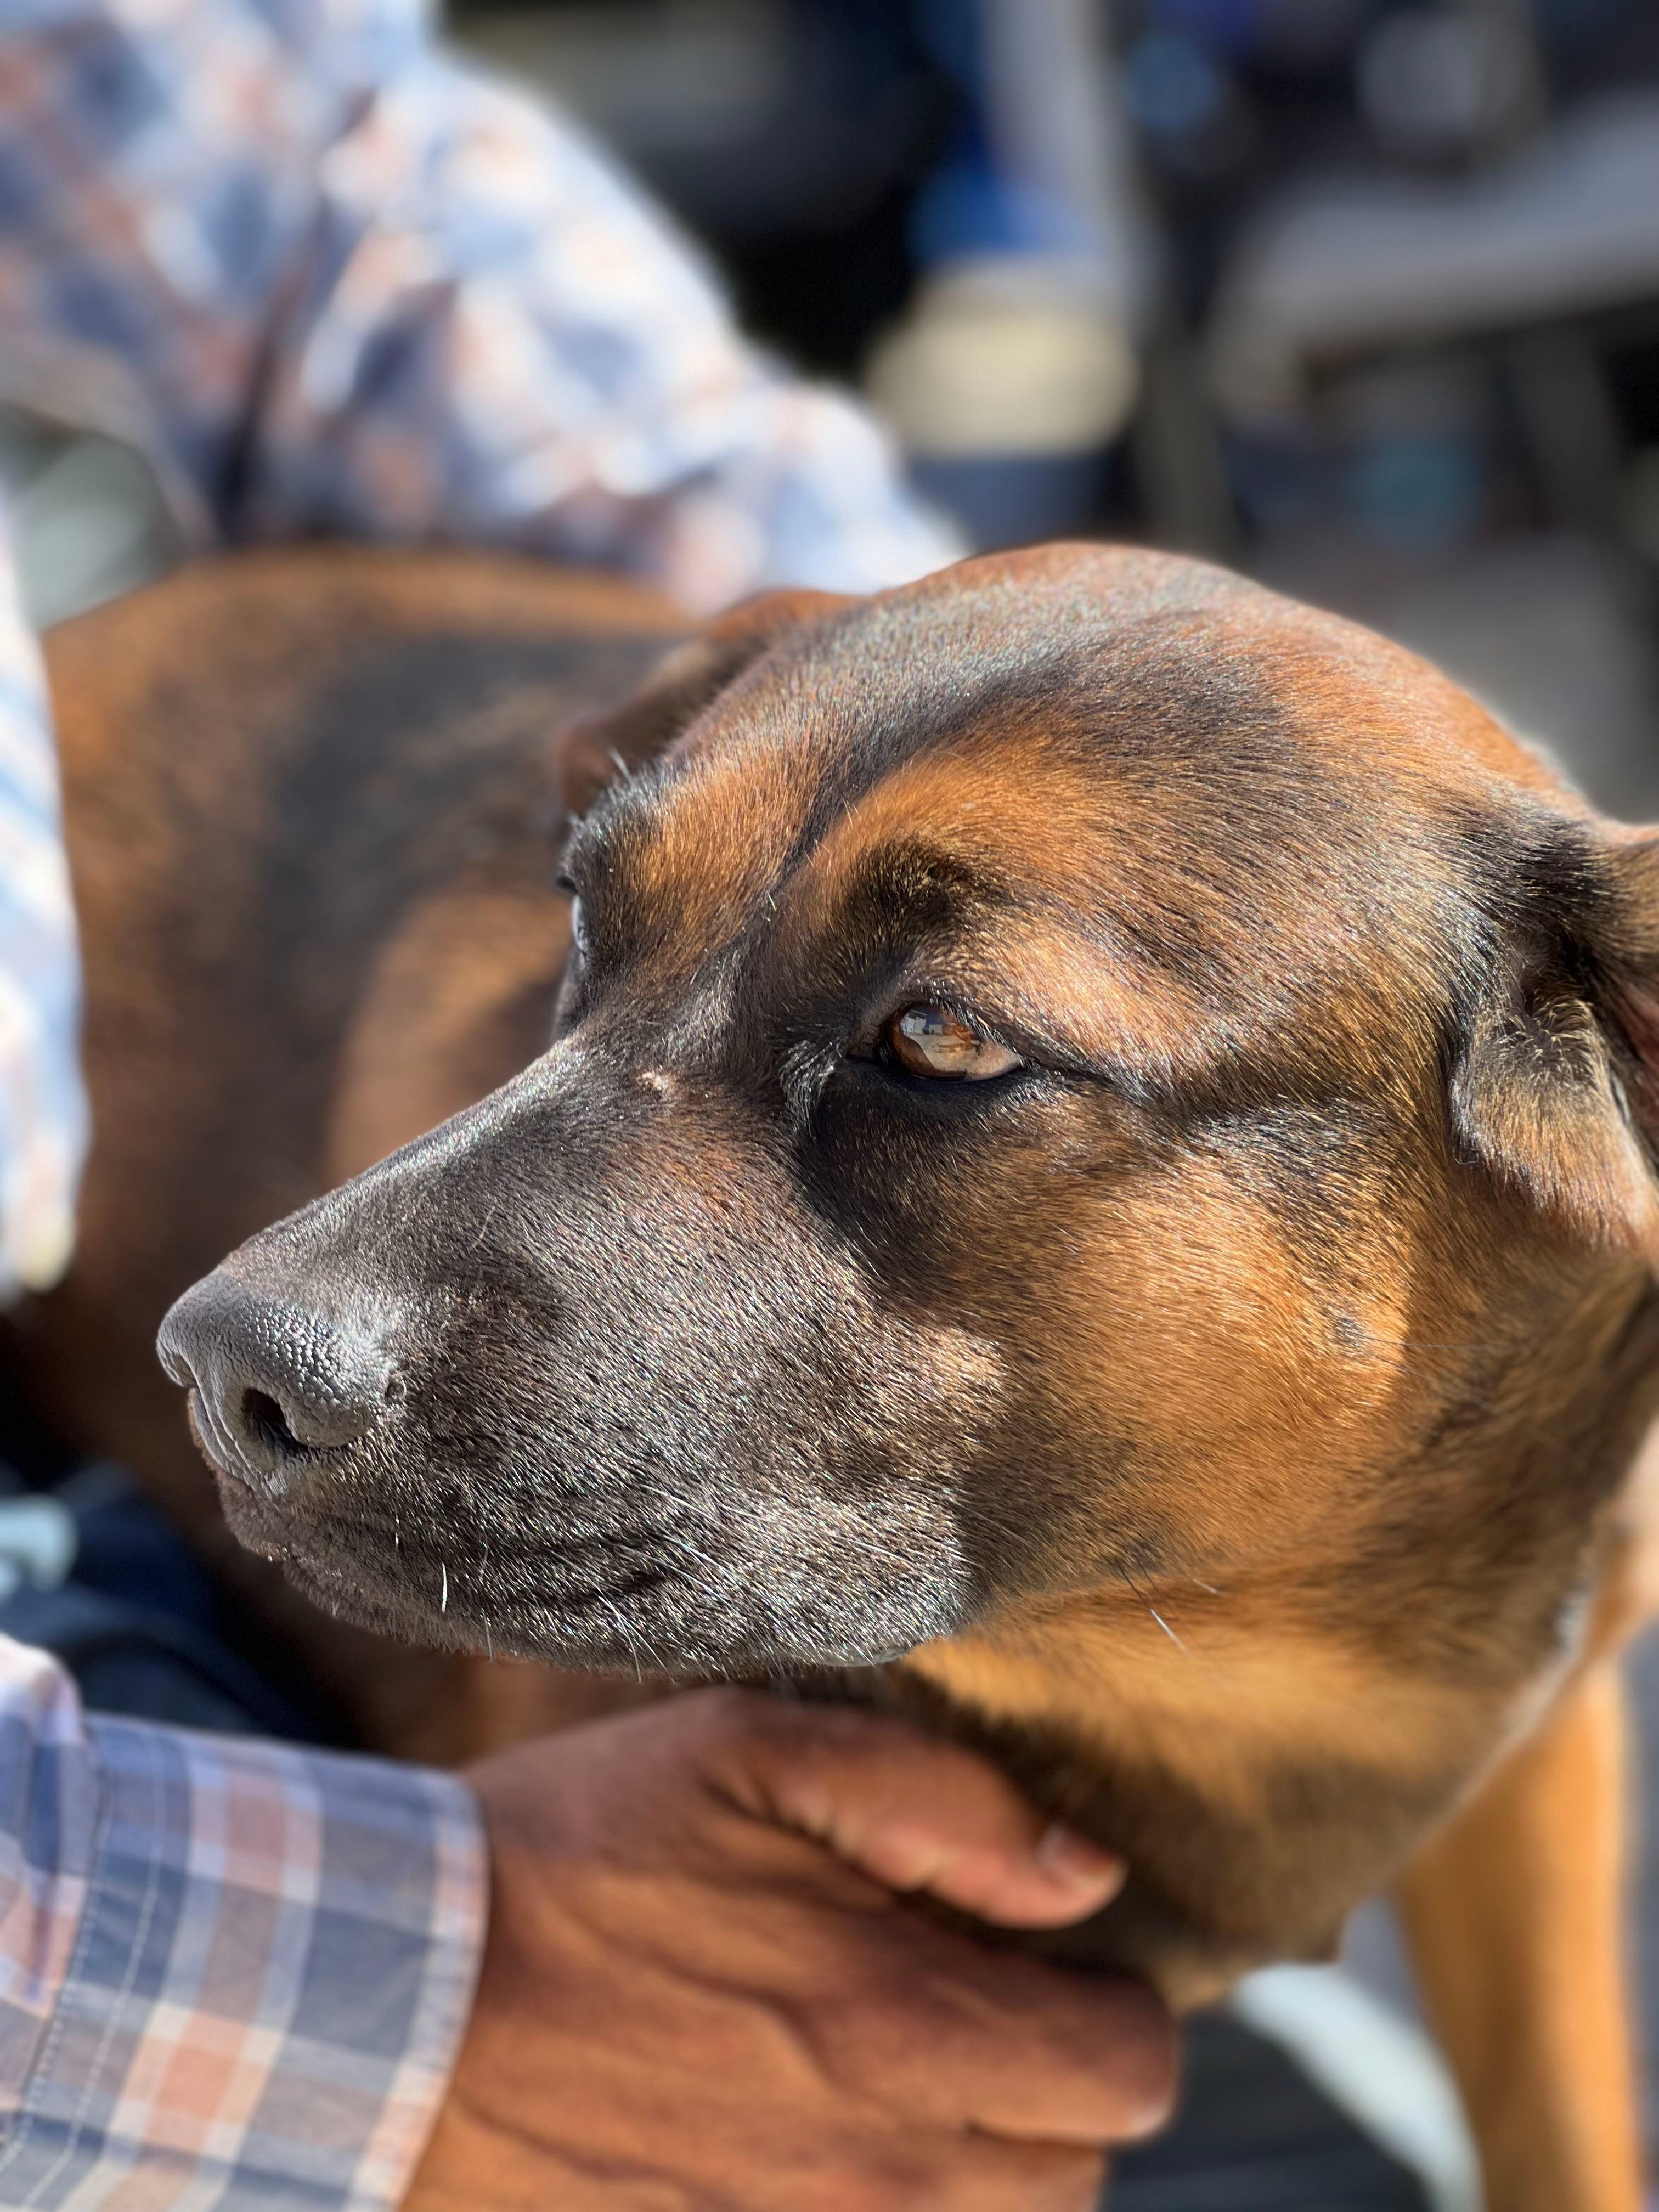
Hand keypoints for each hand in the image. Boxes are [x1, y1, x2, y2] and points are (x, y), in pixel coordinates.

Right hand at [404, 1688, 1175, 2211]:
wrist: (382, 2006)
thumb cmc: (566, 1858)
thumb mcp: (746, 1749)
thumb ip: (941, 1802)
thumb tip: (1086, 1870)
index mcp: (903, 2028)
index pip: (1129, 2068)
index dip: (1106, 2005)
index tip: (1031, 1961)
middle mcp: (878, 2178)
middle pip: (1076, 2178)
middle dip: (1047, 2094)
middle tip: (953, 2018)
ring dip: (975, 2176)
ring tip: (886, 2092)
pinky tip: (816, 2154)